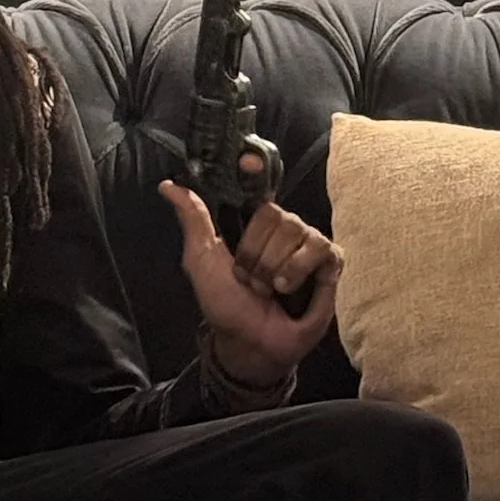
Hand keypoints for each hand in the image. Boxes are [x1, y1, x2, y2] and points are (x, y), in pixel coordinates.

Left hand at [158, 163, 341, 385]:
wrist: (250, 340)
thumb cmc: (226, 303)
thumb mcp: (202, 259)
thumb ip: (194, 220)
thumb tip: (167, 185)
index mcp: (254, 222)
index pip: (258, 183)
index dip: (255, 167)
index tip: (247, 160)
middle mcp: (283, 227)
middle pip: (274, 213)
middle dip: (254, 252)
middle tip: (250, 277)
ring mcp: (309, 242)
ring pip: (295, 229)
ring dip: (273, 266)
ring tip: (269, 287)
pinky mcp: (331, 261)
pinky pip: (319, 248)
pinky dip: (298, 270)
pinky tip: (289, 288)